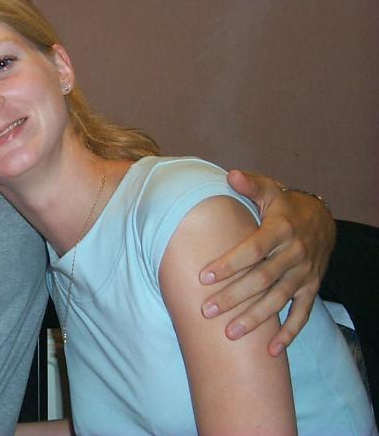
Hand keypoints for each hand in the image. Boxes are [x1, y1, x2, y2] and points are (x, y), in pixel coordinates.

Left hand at [198, 170, 334, 355]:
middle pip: (262, 280)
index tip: (204, 276)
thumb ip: (250, 184)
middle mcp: (294, 254)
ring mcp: (304, 274)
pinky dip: (288, 333)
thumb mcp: (269, 189)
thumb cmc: (283, 206)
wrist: (321, 220)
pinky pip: (301, 314)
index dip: (229, 263)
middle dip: (233, 297)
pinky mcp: (311, 288)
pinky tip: (270, 350)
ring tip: (229, 333)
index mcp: (280, 230)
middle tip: (206, 311)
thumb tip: (231, 175)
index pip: (252, 249)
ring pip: (278, 301)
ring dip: (255, 319)